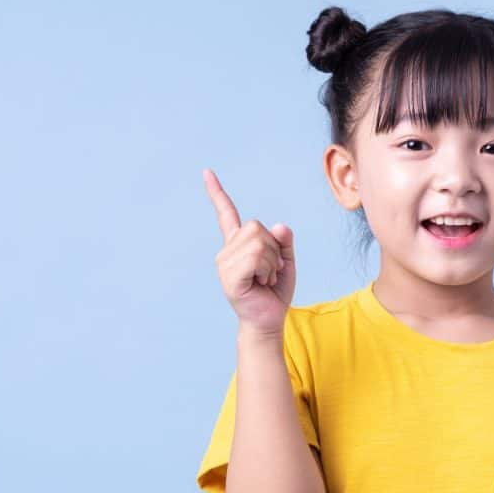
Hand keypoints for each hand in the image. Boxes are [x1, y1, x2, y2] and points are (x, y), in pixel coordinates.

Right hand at [203, 168, 295, 334]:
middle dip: (274, 248)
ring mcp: (225, 264)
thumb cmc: (275, 292)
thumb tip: (280, 226)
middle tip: (270, 270)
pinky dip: (267, 270)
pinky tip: (261, 283)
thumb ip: (284, 241)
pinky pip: (255, 258)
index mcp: (238, 245)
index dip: (217, 193)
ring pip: (258, 243)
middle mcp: (227, 251)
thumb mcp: (286, 261)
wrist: (269, 320)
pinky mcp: (229, 277)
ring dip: (272, 262)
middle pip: (256, 227)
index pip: (226, 214)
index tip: (207, 172)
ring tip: (265, 278)